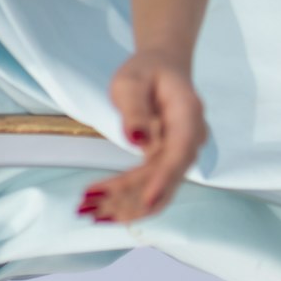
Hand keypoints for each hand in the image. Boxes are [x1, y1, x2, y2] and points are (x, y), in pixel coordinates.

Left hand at [78, 51, 206, 222]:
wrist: (163, 67)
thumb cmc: (146, 71)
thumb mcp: (131, 82)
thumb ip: (134, 109)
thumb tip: (137, 139)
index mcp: (188, 114)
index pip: (180, 151)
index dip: (165, 179)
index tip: (146, 201)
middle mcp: (191, 139)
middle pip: (167, 177)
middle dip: (132, 198)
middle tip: (93, 209)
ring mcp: (180, 153)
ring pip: (158, 189)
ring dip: (126, 205)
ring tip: (90, 213)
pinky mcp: (166, 163)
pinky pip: (149, 187)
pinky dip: (125, 199)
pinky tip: (100, 210)